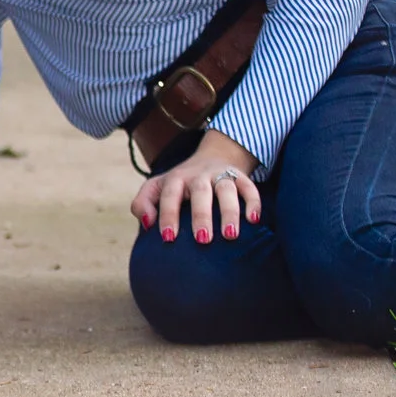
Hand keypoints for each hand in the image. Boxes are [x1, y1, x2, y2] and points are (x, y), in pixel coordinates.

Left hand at [130, 129, 261, 245]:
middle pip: (201, 192)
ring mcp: (221, 175)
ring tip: (231, 235)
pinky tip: (253, 220)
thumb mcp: (155, 188)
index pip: (170, 195)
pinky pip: (249, 187)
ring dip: (230, 211)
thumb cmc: (179, 183)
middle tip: (202, 240)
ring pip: (227, 189)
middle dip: (201, 215)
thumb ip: (142, 204)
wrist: (212, 156)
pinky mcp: (240, 177)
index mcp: (176, 179)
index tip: (169, 238)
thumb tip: (147, 223)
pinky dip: (253, 202)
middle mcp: (199, 176)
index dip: (168, 215)